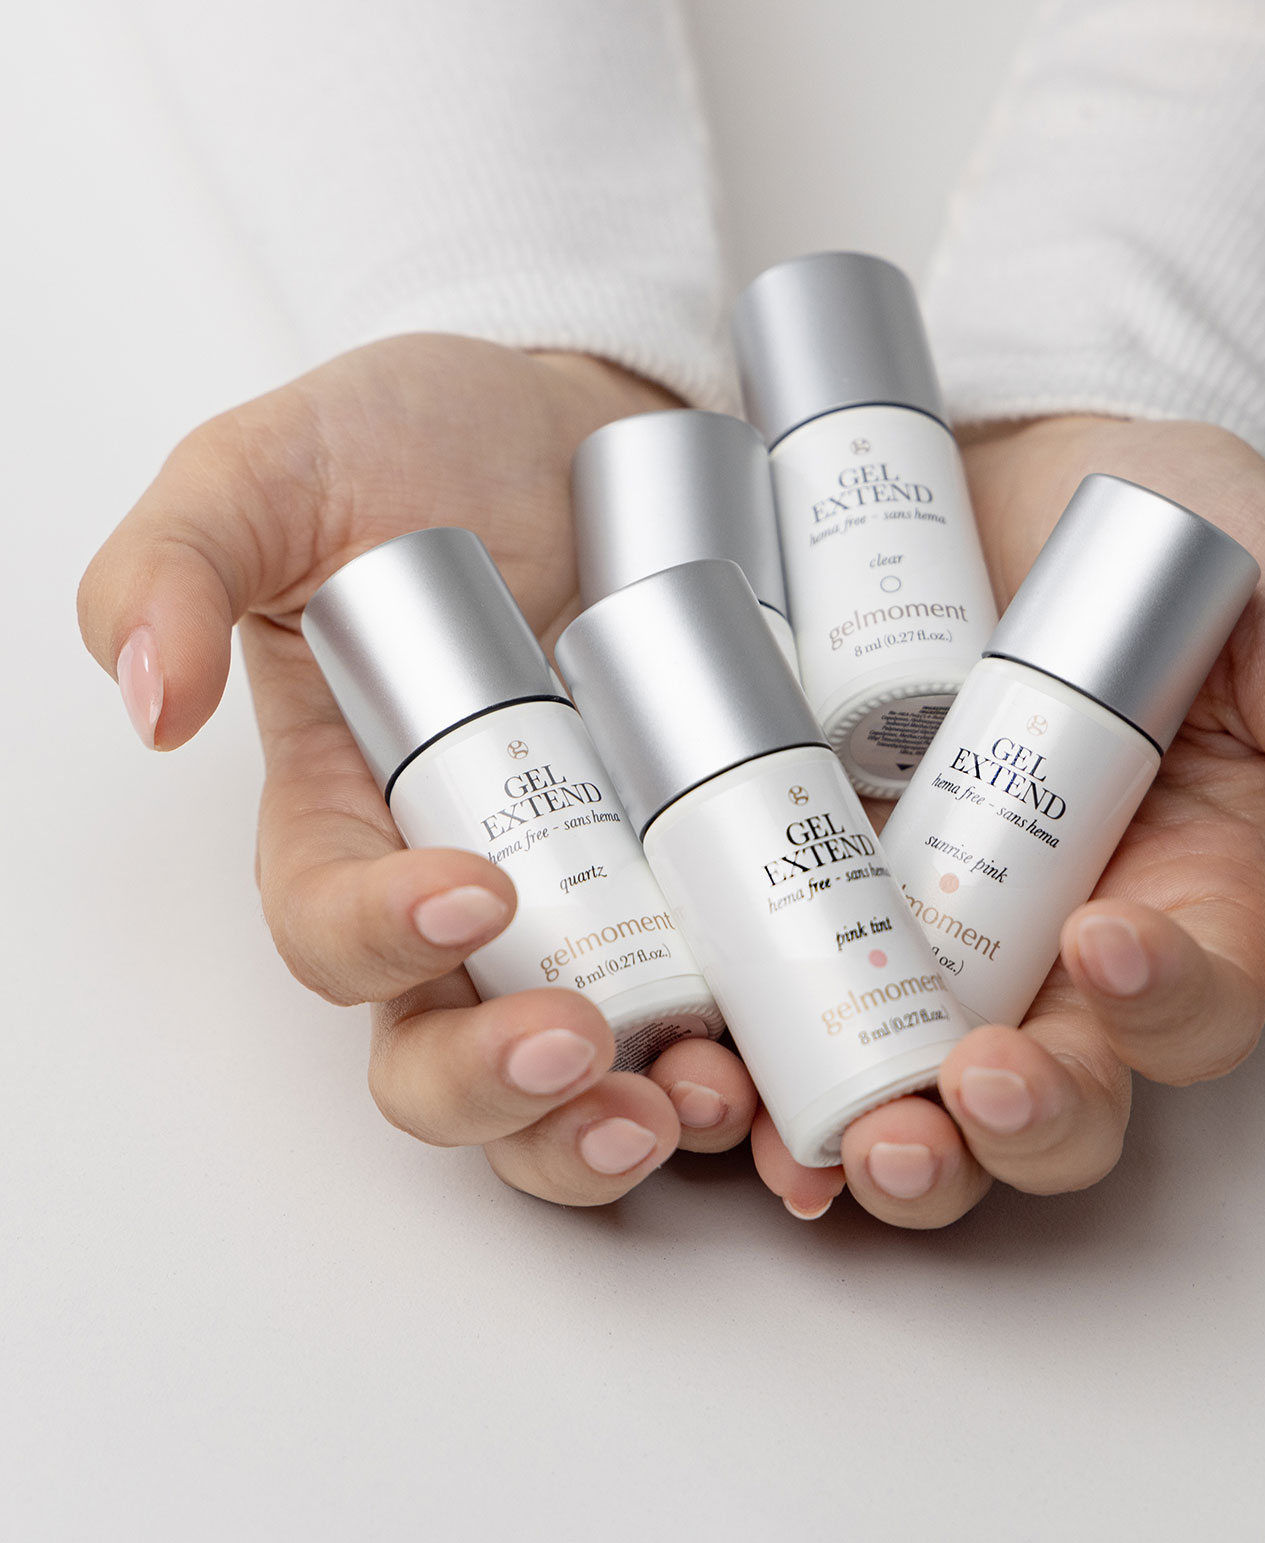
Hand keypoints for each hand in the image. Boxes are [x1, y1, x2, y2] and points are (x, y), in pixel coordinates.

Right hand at [78, 336, 758, 1203]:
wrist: (589, 424)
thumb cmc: (421, 446)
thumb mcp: (277, 470)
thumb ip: (180, 560)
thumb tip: (150, 698)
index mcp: (349, 819)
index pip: (333, 928)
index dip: (381, 941)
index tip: (472, 891)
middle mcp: (468, 890)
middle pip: (449, 1052)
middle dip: (505, 1088)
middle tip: (586, 1053)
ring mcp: (593, 900)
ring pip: (579, 1076)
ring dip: (628, 1121)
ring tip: (704, 1098)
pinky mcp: (700, 883)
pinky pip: (716, 1008)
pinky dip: (752, 1067)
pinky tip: (790, 1073)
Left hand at [752, 414, 1264, 1226]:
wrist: (994, 451)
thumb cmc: (1163, 527)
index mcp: (1181, 890)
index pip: (1189, 1008)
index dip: (1157, 1008)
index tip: (1103, 935)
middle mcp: (1051, 940)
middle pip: (1049, 1091)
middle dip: (1009, 1123)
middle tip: (961, 1090)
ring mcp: (926, 925)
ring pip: (916, 1091)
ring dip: (884, 1145)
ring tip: (841, 1142)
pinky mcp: (819, 890)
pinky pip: (792, 1012)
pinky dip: (762, 1075)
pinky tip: (729, 1094)